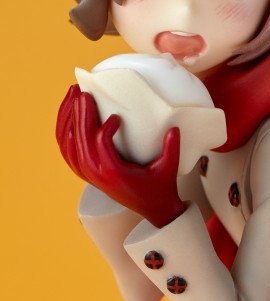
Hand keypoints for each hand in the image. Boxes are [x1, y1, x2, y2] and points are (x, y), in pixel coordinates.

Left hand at [56, 86, 185, 226]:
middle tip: (83, 92)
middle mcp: (96, 173)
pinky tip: (67, 113)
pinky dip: (64, 130)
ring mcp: (88, 173)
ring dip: (68, 117)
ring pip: (69, 142)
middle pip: (80, 139)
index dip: (106, 126)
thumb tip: (173, 128)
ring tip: (72, 95)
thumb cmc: (160, 188)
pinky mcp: (85, 171)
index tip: (117, 116)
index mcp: (114, 172)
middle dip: (81, 112)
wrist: (151, 209)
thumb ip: (171, 148)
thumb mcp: (168, 168)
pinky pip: (67, 149)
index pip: (100, 144)